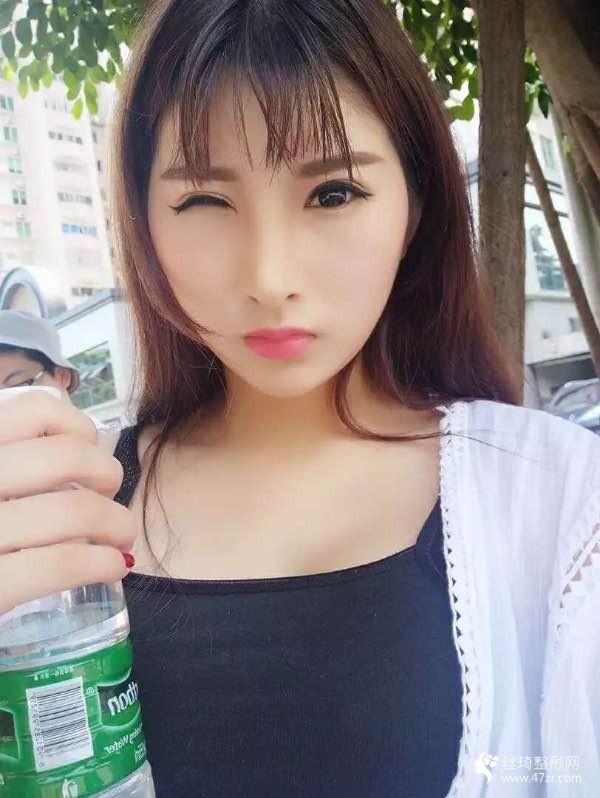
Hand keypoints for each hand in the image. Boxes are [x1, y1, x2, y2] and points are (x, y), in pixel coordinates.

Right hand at [0, 386, 135, 614]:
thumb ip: (9, 463)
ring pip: (76, 508)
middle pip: (68, 456)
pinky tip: (112, 567)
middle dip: (107, 474)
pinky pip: (61, 563)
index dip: (78, 427)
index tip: (87, 450)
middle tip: (110, 495)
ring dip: (117, 522)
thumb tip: (80, 447)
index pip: (36, 407)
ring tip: (120, 537)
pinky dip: (101, 562)